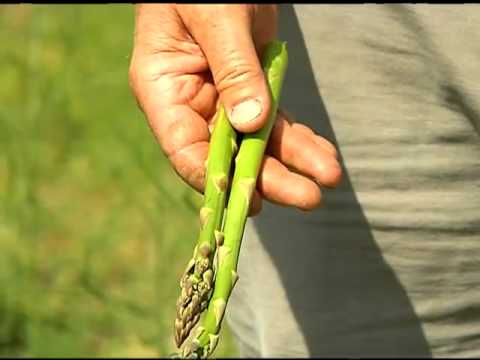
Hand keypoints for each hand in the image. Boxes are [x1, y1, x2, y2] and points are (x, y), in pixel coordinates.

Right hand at [129, 4, 341, 214]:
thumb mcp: (215, 18)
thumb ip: (233, 70)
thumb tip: (252, 124)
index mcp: (163, 90)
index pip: (184, 150)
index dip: (216, 178)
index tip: (251, 199)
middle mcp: (191, 103)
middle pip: (228, 154)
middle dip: (269, 177)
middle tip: (308, 198)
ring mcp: (222, 100)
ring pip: (257, 142)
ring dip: (293, 162)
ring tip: (330, 177)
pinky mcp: (252, 89)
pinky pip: (275, 121)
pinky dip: (299, 138)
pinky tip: (323, 155)